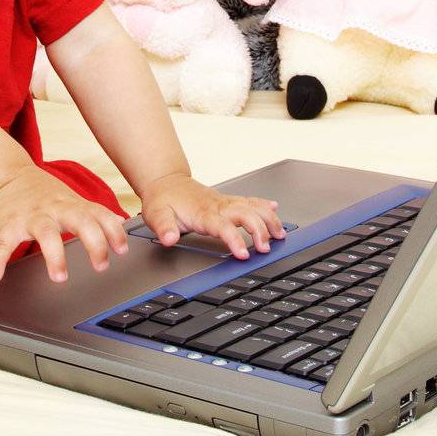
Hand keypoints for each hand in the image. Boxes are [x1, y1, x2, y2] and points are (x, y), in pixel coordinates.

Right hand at [0, 166, 129, 283]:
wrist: (8, 175)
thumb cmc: (44, 193)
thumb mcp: (72, 200)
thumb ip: (95, 213)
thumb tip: (121, 221)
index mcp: (73, 205)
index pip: (99, 214)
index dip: (114, 231)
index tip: (122, 250)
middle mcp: (55, 208)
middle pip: (80, 221)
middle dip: (93, 242)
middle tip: (101, 266)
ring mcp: (32, 216)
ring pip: (46, 233)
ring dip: (54, 255)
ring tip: (60, 277)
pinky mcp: (9, 224)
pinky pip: (4, 242)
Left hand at [138, 173, 285, 259]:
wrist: (165, 181)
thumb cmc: (163, 198)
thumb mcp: (156, 215)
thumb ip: (164, 228)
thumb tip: (169, 239)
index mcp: (202, 213)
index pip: (223, 227)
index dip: (234, 239)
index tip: (243, 254)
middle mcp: (217, 206)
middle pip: (245, 214)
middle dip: (259, 230)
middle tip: (266, 248)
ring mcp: (224, 201)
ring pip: (252, 206)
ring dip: (268, 218)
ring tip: (280, 233)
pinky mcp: (226, 200)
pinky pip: (248, 200)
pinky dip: (263, 204)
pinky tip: (274, 208)